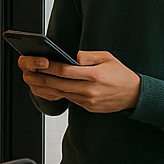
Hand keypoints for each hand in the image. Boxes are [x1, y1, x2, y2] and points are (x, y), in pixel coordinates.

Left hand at [19, 51, 139, 111]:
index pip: (65, 71)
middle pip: (58, 84)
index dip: (49, 67)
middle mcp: (90, 90)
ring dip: (47, 87)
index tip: (39, 62)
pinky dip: (59, 92)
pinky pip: (70, 99)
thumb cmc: (121, 74)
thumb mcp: (107, 58)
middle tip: (28, 73)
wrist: (136, 95)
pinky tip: (50, 87)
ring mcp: (88, 101)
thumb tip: (71, 56)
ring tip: (34, 79)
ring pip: (62, 93)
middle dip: (41, 78)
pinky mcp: (88, 107)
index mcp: (94, 75)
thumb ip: (87, 56)